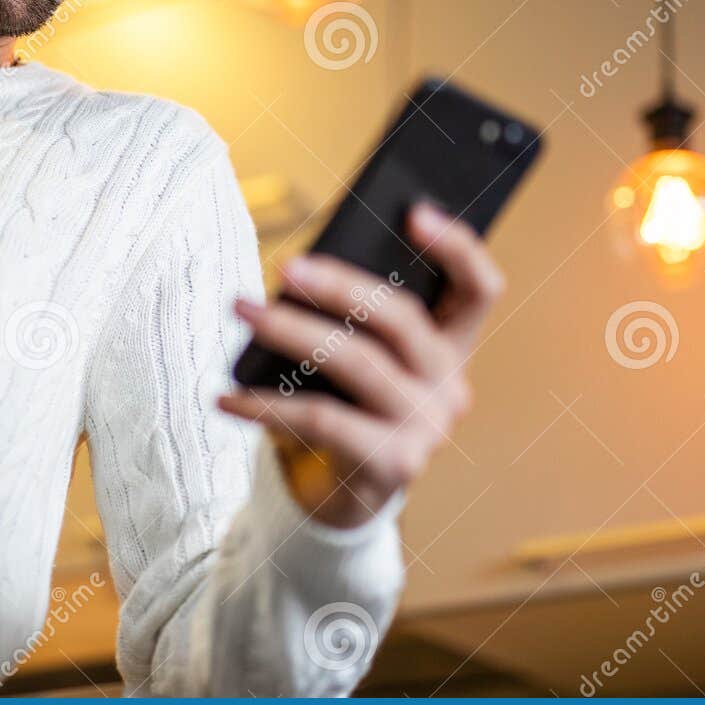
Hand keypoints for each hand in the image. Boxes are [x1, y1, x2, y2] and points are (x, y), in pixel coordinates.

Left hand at [217, 200, 504, 528]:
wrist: (341, 494)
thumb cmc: (345, 408)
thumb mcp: (357, 358)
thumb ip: (352, 319)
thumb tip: (296, 274)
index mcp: (449, 347)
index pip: (478, 289)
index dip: (457, 247)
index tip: (414, 210)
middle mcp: (451, 386)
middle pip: (402, 319)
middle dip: (339, 286)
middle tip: (284, 268)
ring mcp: (427, 428)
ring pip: (358, 363)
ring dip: (292, 332)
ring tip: (244, 312)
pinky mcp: (394, 465)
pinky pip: (321, 419)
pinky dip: (266, 405)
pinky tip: (226, 396)